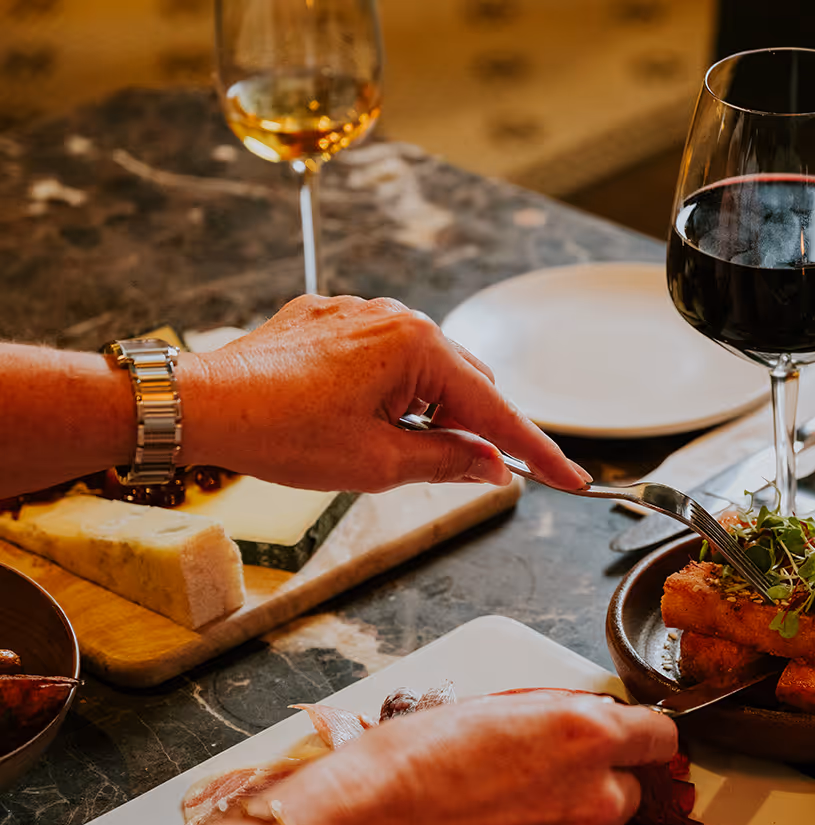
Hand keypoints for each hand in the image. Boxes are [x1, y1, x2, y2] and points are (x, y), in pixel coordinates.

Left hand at [179, 295, 590, 491]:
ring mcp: (359, 314)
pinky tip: (356, 419)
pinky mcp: (327, 321)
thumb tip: (492, 468)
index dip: (536, 453)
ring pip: (423, 370)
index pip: (494, 410)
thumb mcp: (378, 463)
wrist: (201, 405)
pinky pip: (382, 356)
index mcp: (417, 347)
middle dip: (470, 429)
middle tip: (466, 474)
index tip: (573, 480)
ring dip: (424, 411)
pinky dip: (388, 391)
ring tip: (386, 447)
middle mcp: (395, 317)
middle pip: (464, 383)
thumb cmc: (281, 431)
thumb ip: (449, 461)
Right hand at [272, 691, 676, 824]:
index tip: (631, 746)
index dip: (641, 741)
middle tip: (535, 784)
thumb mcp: (492, 709)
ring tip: (496, 821)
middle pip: (627, 791)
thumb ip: (553, 719)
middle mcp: (597, 795)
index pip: (659, 737)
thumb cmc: (410, 759)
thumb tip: (578, 728)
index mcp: (586, 734)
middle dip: (594, 787)